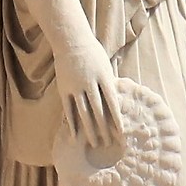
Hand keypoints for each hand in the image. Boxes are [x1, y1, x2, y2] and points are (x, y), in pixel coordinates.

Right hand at [54, 34, 122, 157]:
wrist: (71, 41)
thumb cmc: (93, 54)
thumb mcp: (106, 66)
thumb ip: (109, 84)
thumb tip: (116, 103)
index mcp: (104, 78)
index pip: (113, 103)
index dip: (117, 119)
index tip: (121, 132)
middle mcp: (90, 84)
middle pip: (99, 111)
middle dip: (104, 129)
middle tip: (109, 144)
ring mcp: (76, 87)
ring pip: (84, 113)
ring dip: (90, 130)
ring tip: (94, 143)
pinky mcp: (64, 89)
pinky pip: (68, 110)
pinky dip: (72, 123)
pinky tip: (75, 136)